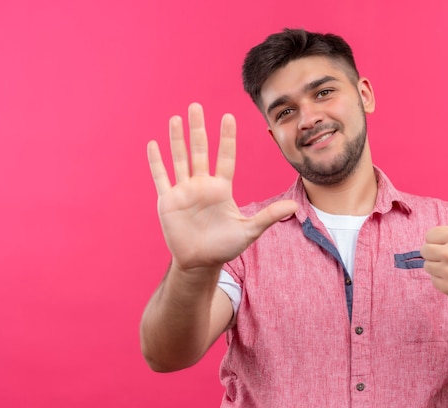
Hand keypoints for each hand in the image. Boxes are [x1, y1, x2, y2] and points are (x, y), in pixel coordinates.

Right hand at [147, 103, 297, 270]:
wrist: (200, 262)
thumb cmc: (225, 247)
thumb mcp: (248, 231)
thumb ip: (268, 217)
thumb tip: (294, 207)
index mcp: (221, 188)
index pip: (226, 157)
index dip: (226, 138)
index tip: (228, 117)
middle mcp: (202, 185)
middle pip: (199, 151)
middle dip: (197, 129)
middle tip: (195, 106)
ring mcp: (184, 191)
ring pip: (179, 159)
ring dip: (177, 139)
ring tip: (176, 118)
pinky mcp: (168, 201)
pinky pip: (161, 177)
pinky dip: (156, 162)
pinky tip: (153, 144)